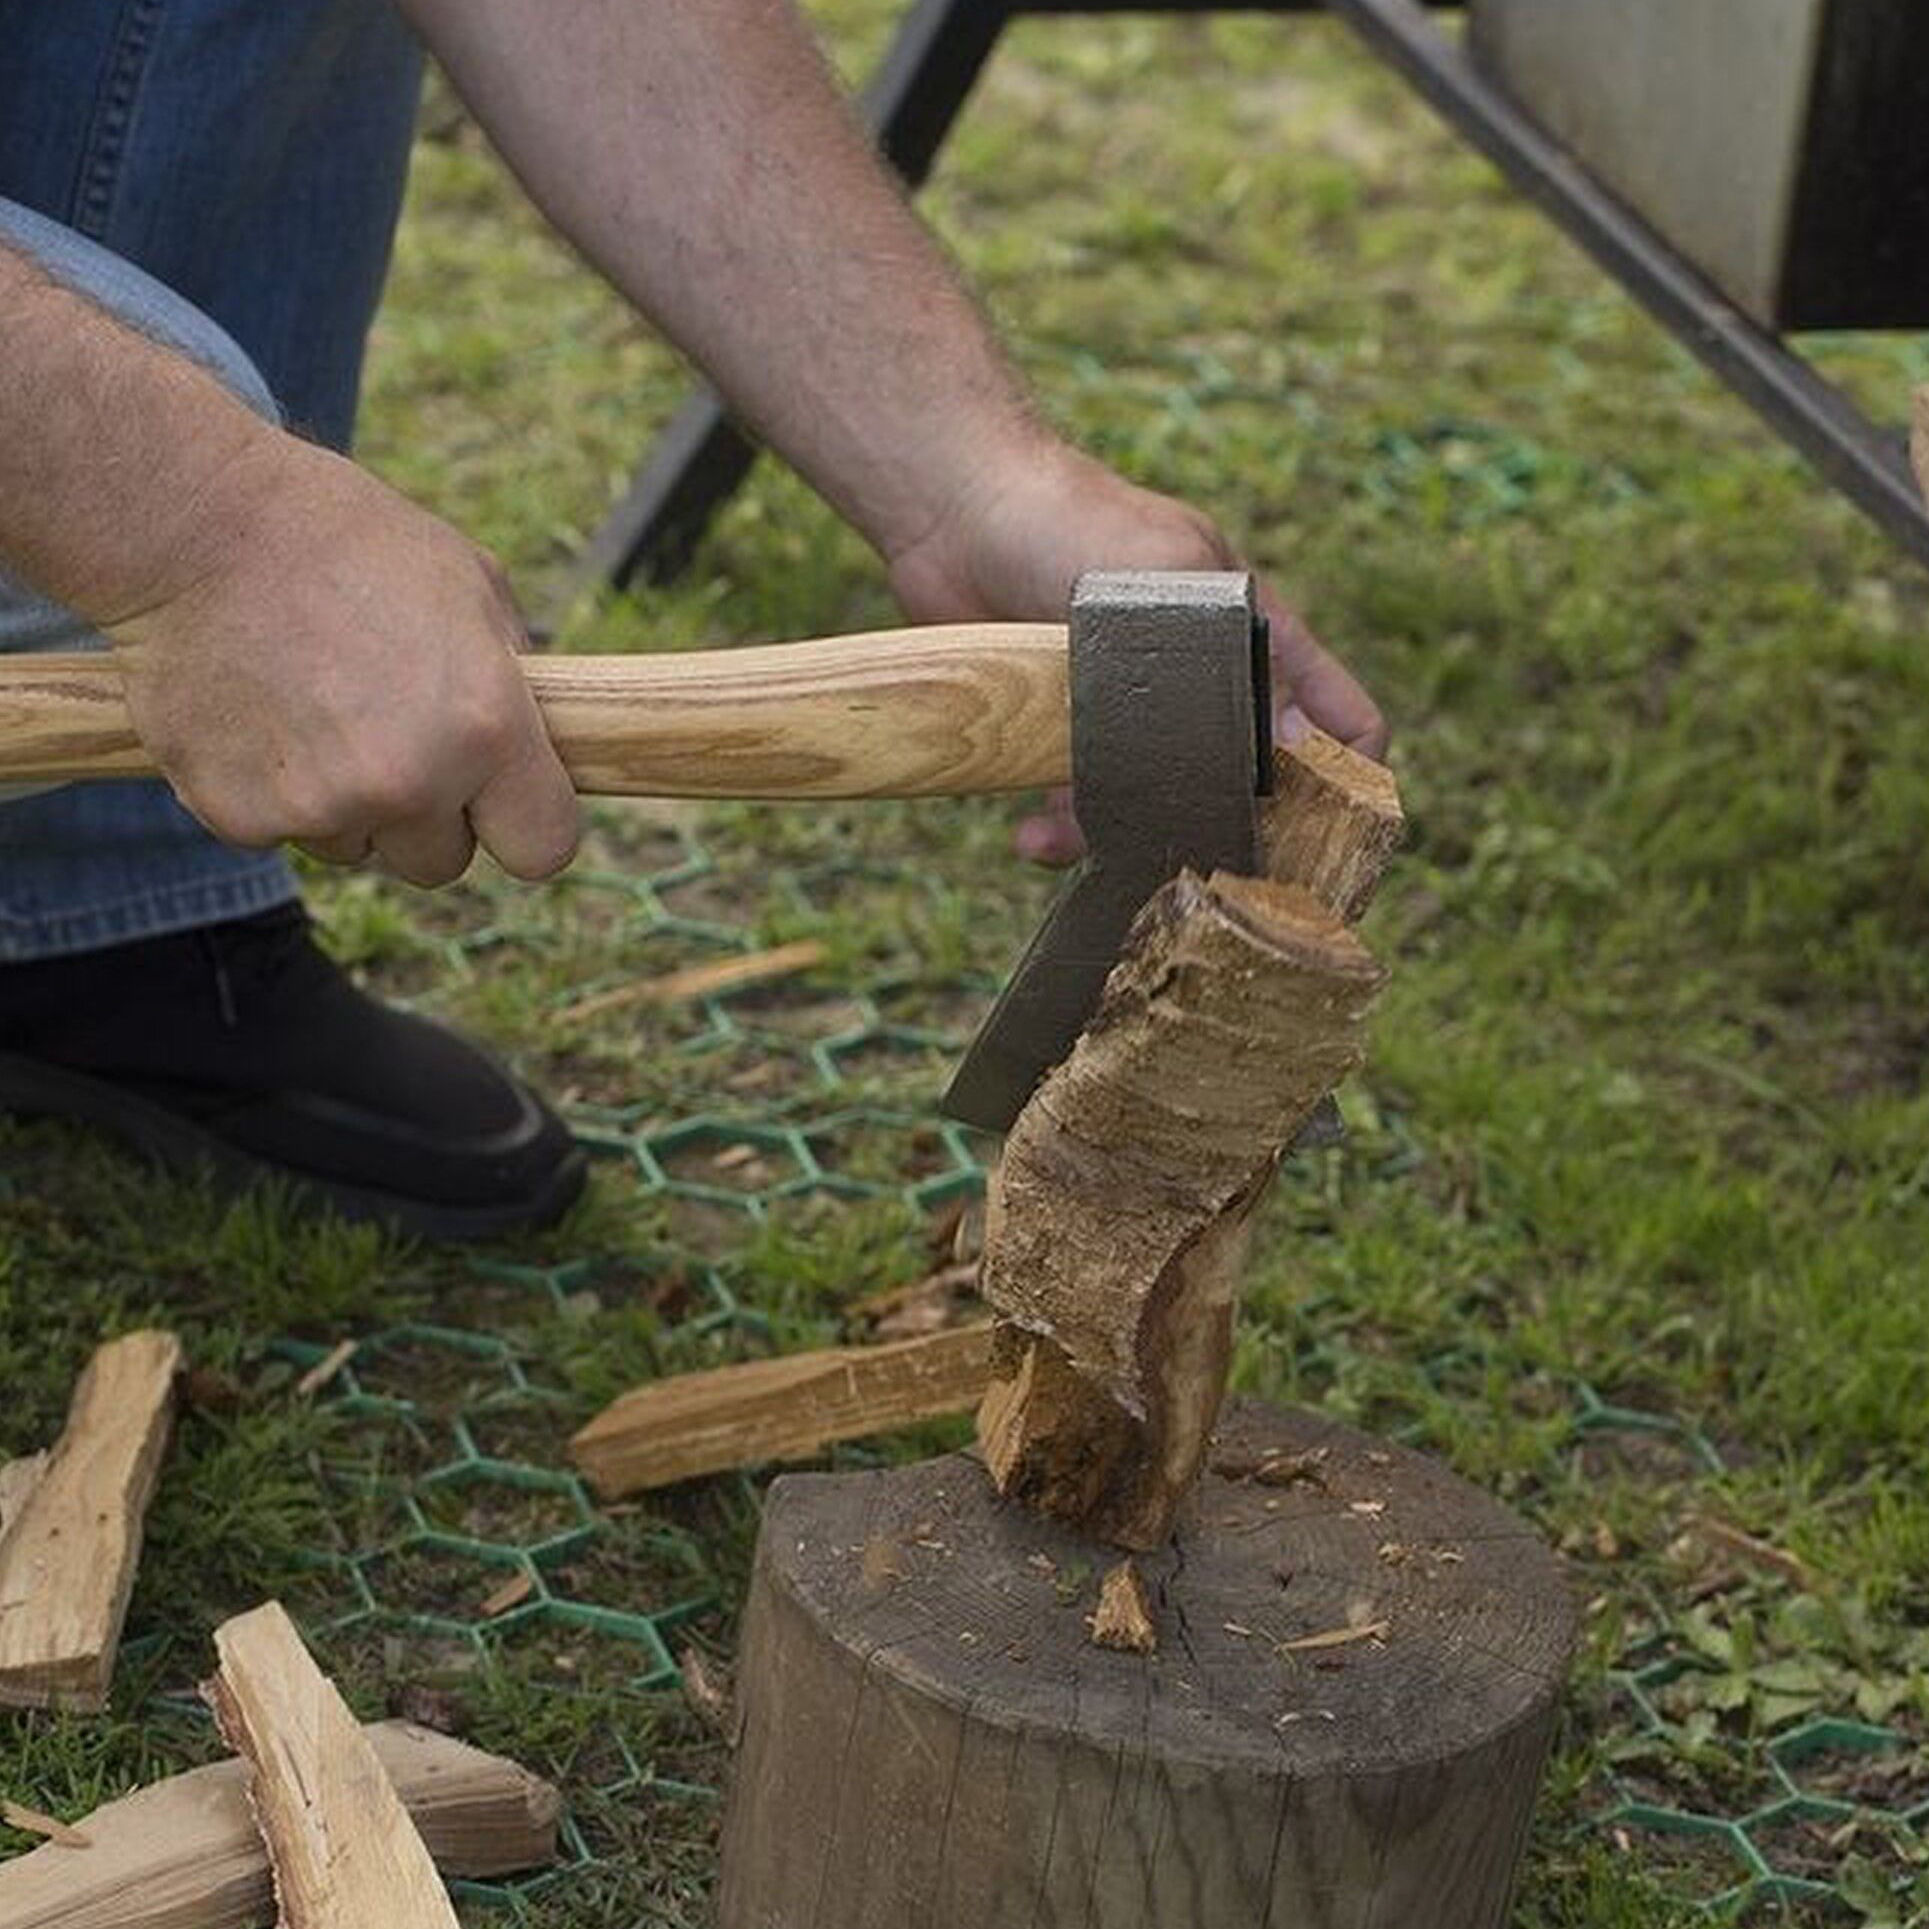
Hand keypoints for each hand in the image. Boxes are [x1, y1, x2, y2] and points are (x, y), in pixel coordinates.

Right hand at [103, 436, 579, 885]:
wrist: (195, 527)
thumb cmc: (347, 542)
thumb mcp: (471, 586)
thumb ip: (514, 685)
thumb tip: (536, 747)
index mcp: (486, 728)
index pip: (544, 847)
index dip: (524, 826)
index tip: (502, 806)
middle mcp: (410, 782)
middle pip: (443, 862)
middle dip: (426, 815)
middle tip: (388, 734)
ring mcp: (320, 806)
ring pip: (359, 849)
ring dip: (346, 804)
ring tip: (314, 707)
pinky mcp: (239, 816)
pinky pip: (280, 833)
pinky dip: (271, 792)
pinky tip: (259, 715)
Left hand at [886, 441, 1385, 864]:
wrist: (953, 511)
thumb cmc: (1069, 519)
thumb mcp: (1168, 577)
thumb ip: (1226, 657)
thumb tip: (1293, 746)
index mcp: (1257, 639)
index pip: (1341, 722)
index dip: (1348, 783)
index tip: (1327, 845)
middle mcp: (1206, 685)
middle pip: (1247, 789)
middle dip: (1222, 837)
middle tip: (1194, 879)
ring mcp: (1136, 715)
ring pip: (1158, 810)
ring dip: (1125, 841)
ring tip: (1069, 844)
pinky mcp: (1067, 735)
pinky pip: (1083, 806)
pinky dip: (1064, 831)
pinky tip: (1031, 836)